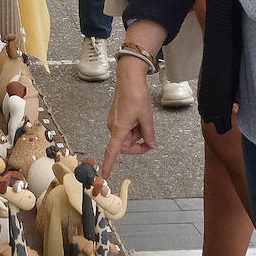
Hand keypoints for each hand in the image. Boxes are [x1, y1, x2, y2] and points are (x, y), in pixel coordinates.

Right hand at [102, 61, 156, 178]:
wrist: (129, 79)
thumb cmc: (135, 95)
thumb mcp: (147, 117)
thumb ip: (149, 134)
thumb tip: (151, 145)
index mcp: (119, 129)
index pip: (112, 151)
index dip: (108, 165)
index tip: (103, 176)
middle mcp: (113, 127)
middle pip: (125, 145)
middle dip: (138, 144)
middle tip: (150, 139)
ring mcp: (114, 122)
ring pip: (127, 137)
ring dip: (137, 134)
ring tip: (144, 121)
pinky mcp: (117, 117)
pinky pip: (126, 129)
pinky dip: (135, 128)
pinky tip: (140, 118)